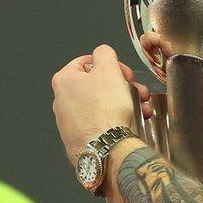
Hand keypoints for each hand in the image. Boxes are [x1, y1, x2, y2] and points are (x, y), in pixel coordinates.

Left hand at [51, 45, 146, 161]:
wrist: (104, 149)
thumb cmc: (105, 110)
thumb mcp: (109, 69)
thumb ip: (105, 53)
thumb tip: (102, 53)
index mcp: (64, 80)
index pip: (87, 62)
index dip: (111, 64)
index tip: (125, 73)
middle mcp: (61, 100)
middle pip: (96, 85)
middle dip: (121, 87)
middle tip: (137, 91)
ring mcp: (69, 122)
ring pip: (101, 105)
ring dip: (123, 104)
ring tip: (141, 109)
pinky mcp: (79, 138)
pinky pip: (99, 123)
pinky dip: (115, 120)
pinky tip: (130, 123)